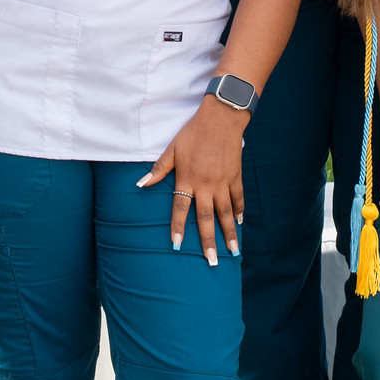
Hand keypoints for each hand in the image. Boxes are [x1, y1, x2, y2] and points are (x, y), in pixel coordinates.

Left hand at [137, 98, 244, 264]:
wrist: (221, 118)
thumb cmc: (193, 133)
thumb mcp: (172, 149)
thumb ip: (158, 169)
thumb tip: (140, 184)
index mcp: (188, 179)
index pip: (181, 208)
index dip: (178, 227)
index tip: (177, 245)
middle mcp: (206, 184)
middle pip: (206, 217)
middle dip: (209, 241)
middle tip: (211, 261)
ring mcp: (223, 182)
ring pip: (225, 212)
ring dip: (228, 233)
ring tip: (232, 251)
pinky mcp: (235, 176)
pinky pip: (237, 198)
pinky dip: (238, 211)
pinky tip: (239, 223)